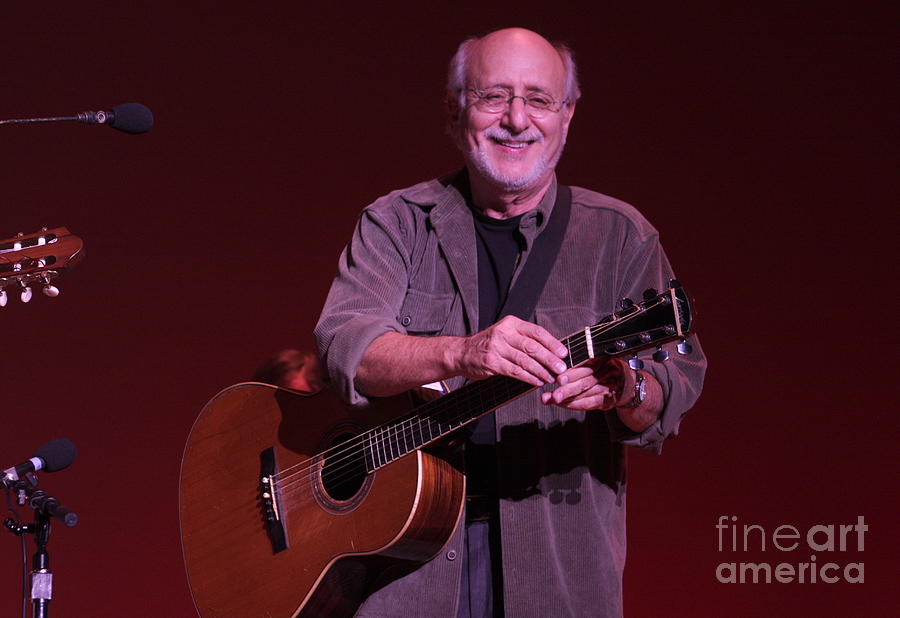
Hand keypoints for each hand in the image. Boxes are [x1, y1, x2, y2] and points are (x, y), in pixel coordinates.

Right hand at [451, 315, 568, 385]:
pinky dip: (528, 378)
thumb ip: (524, 339)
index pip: (536, 332)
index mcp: (511, 323)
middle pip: (532, 346)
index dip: (552, 343)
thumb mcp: (505, 334)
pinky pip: (515, 371)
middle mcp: (503, 333)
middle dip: (550, 359)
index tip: (563, 353)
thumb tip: (552, 350)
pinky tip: (537, 381)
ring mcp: (497, 348)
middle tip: (561, 368)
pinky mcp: (492, 363)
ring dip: (541, 371)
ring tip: (551, 378)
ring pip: (525, 360)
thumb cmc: (488, 345)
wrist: (462, 353)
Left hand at [540, 358, 628, 410]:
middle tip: (554, 394)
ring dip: (568, 399)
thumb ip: (578, 363)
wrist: (628, 384)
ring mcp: (610, 387)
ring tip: (552, 399)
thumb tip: (553, 366)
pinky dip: (575, 405)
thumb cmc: (606, 369)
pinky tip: (563, 404)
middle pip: (586, 381)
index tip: (558, 378)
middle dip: (567, 389)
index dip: (572, 373)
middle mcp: (609, 372)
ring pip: (586, 394)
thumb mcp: (597, 360)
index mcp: (604, 358)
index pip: (587, 365)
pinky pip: (590, 403)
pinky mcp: (609, 400)